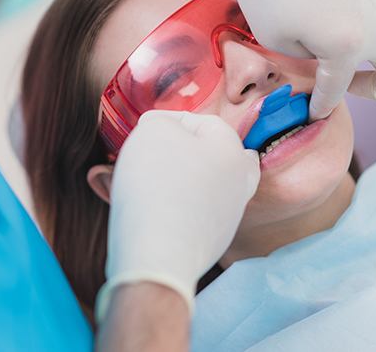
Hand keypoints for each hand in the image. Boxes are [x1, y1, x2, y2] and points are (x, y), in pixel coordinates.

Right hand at [96, 110, 259, 319]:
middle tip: (154, 153)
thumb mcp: (153, 131)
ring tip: (138, 180)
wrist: (158, 254)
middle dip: (181, 151)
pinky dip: (170, 206)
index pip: (202, 121)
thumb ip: (160, 122)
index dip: (168, 120)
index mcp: (232, 150)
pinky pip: (189, 213)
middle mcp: (238, 182)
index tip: (142, 128)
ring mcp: (227, 216)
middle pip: (212, 156)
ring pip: (200, 186)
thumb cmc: (157, 184)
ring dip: (172, 179)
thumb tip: (161, 129)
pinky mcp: (210, 242)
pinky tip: (144, 207)